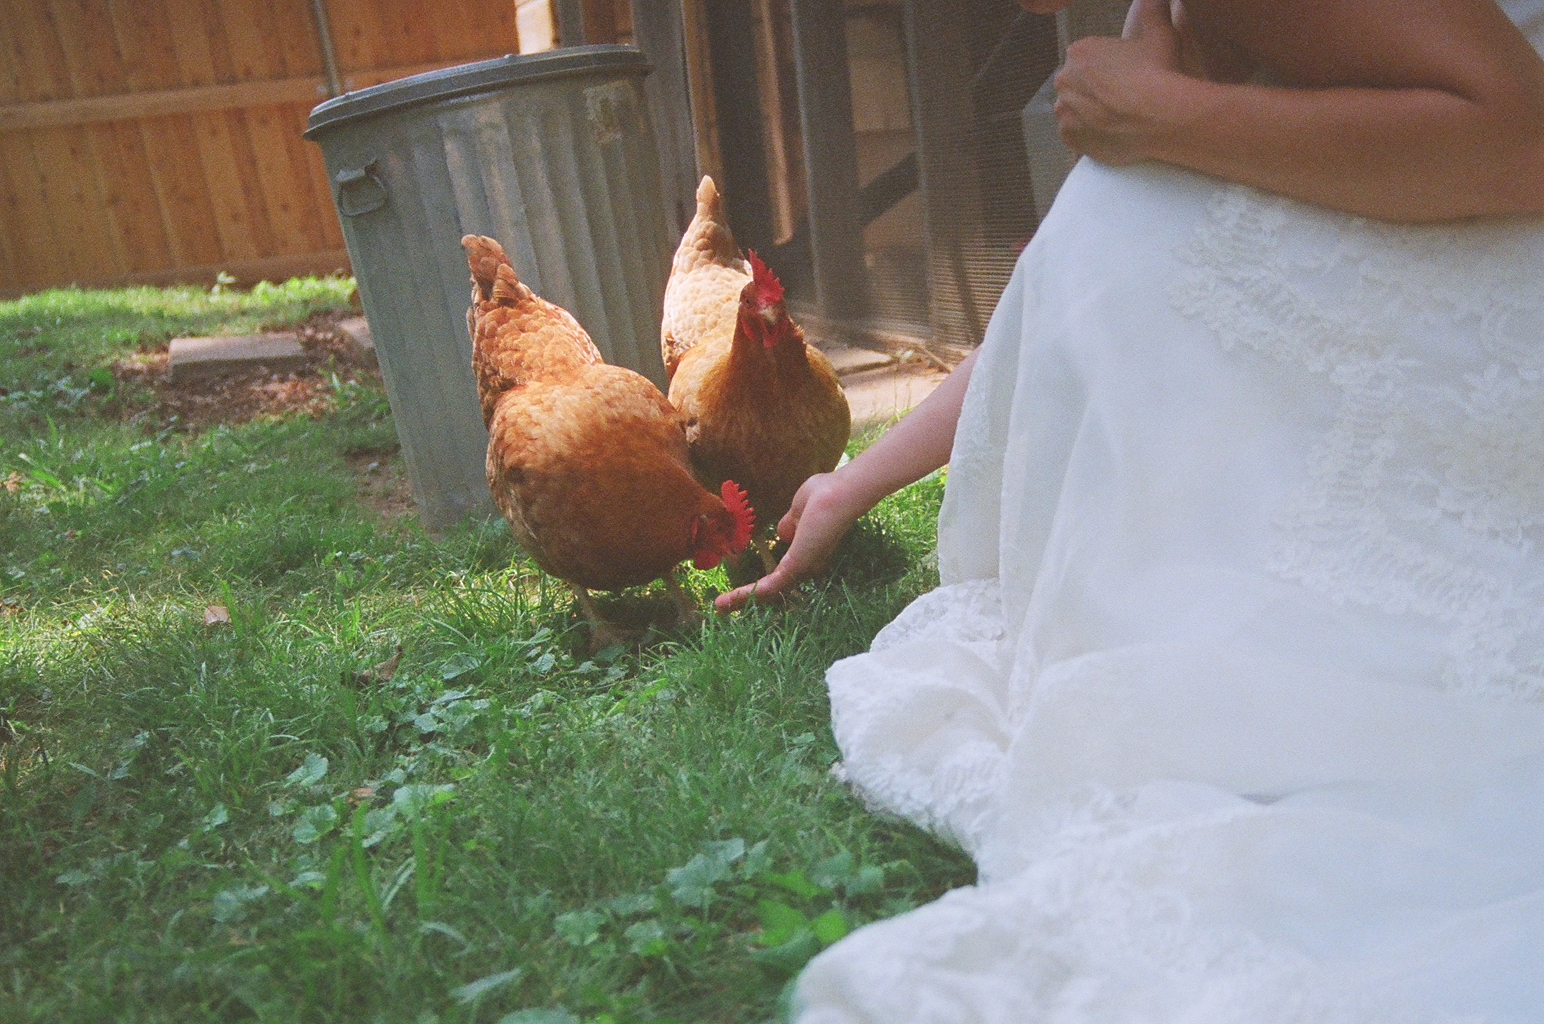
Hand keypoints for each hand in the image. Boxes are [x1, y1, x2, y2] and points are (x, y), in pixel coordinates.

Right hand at [714, 472, 864, 612]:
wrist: (841, 494)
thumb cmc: (826, 494)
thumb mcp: (799, 508)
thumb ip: (790, 523)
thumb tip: (783, 534)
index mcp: (807, 551)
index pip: (782, 572)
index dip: (762, 580)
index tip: (743, 585)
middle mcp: (805, 565)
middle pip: (773, 589)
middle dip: (747, 598)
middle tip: (722, 607)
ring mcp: (801, 568)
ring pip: (766, 592)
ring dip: (741, 600)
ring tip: (718, 607)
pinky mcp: (795, 568)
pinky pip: (767, 587)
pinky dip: (745, 595)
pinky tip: (726, 602)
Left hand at [1053, 0, 1183, 163]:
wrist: (1158, 117)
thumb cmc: (1158, 73)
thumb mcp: (1160, 34)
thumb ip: (1153, 10)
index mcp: (1079, 52)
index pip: (1087, 61)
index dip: (1107, 71)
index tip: (1124, 78)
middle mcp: (1064, 80)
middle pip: (1077, 86)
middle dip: (1094, 91)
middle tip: (1121, 99)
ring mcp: (1064, 111)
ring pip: (1074, 111)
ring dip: (1089, 113)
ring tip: (1116, 118)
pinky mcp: (1068, 138)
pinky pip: (1075, 134)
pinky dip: (1088, 134)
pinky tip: (1108, 132)